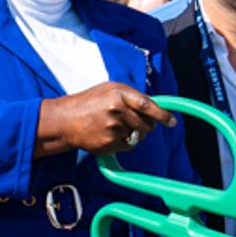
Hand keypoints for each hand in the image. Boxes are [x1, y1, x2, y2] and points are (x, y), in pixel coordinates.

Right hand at [34, 84, 173, 158]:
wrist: (64, 120)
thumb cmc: (88, 102)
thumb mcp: (109, 90)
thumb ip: (131, 96)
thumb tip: (155, 106)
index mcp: (118, 94)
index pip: (147, 105)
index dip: (162, 115)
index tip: (171, 121)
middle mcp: (116, 110)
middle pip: (147, 124)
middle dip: (148, 125)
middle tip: (138, 123)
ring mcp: (112, 128)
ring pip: (138, 136)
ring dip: (133, 133)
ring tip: (115, 126)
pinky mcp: (108, 143)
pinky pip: (128, 146)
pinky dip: (124, 142)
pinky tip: (109, 135)